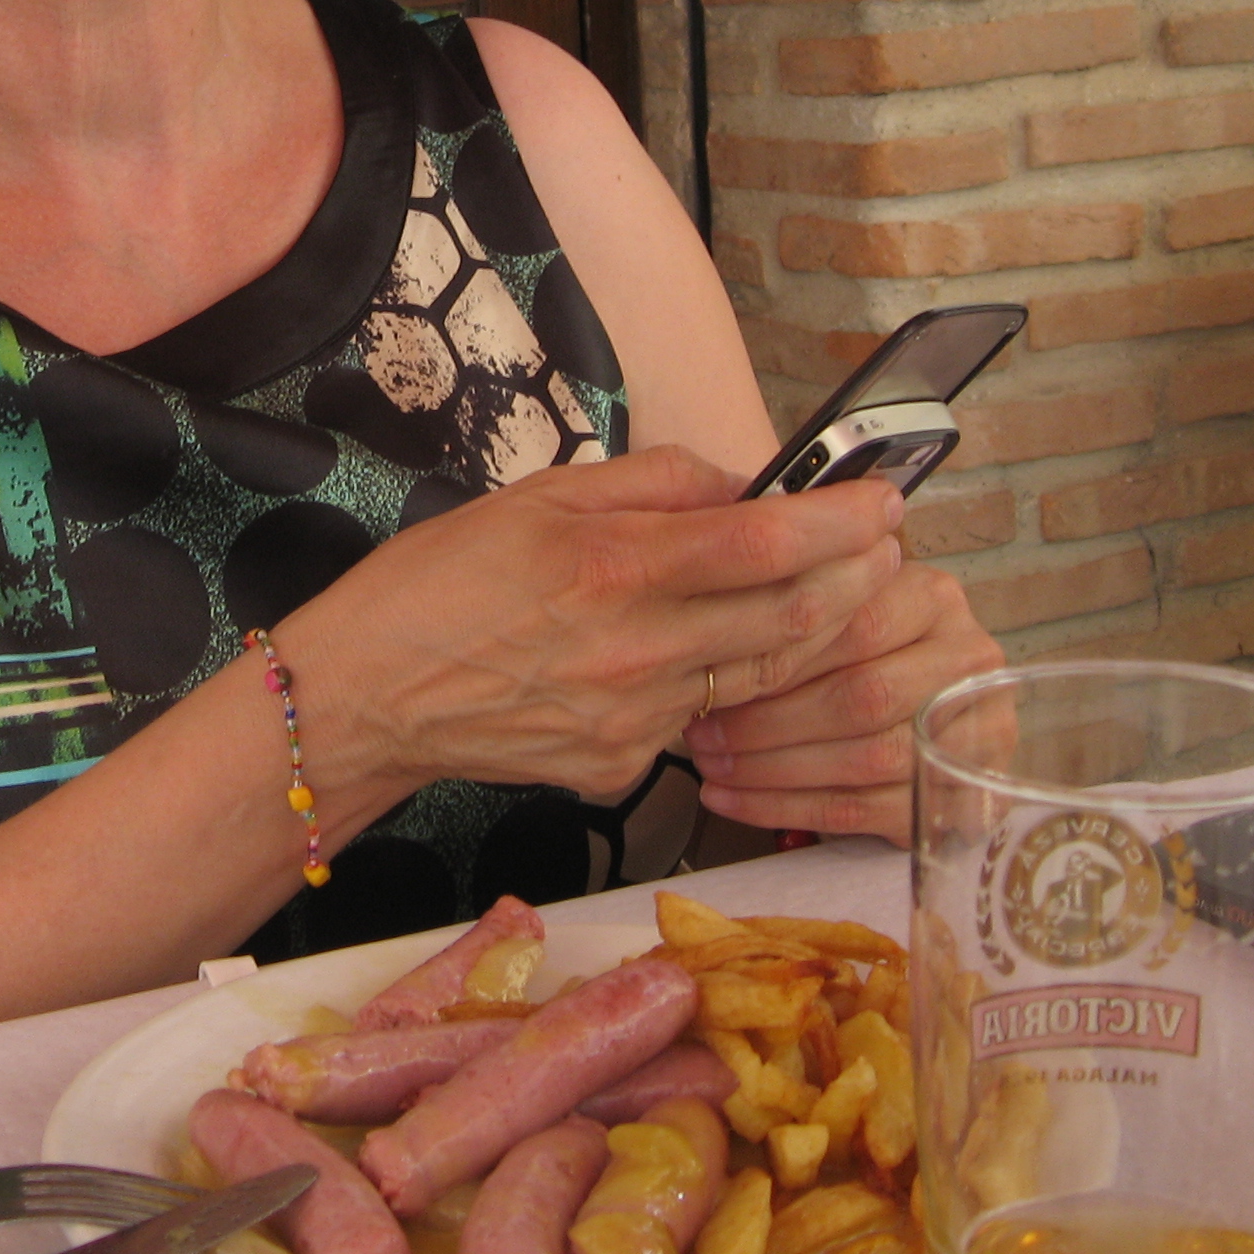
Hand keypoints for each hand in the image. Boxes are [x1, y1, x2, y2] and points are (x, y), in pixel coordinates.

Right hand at [279, 449, 910, 807]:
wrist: (367, 695)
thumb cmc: (441, 581)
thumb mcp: (539, 494)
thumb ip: (654, 482)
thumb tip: (741, 485)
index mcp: (613, 566)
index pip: (767, 543)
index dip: (842, 521)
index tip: (885, 499)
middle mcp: (635, 651)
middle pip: (791, 619)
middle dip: (854, 577)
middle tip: (883, 545)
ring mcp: (632, 721)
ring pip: (760, 678)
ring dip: (810, 634)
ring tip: (835, 591)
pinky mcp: (620, 771)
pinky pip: (696, 721)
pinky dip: (719, 685)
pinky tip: (710, 655)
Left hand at [682, 555, 1000, 843]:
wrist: (932, 720)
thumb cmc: (860, 656)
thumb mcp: (838, 615)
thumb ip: (795, 615)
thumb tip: (709, 640)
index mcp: (934, 600)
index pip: (858, 624)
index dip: (780, 654)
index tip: (710, 672)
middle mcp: (967, 663)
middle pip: (864, 696)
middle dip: (769, 720)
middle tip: (701, 733)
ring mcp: (974, 736)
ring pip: (865, 758)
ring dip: (773, 769)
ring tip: (710, 767)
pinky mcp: (957, 801)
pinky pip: (862, 810)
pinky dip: (786, 808)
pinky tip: (731, 800)